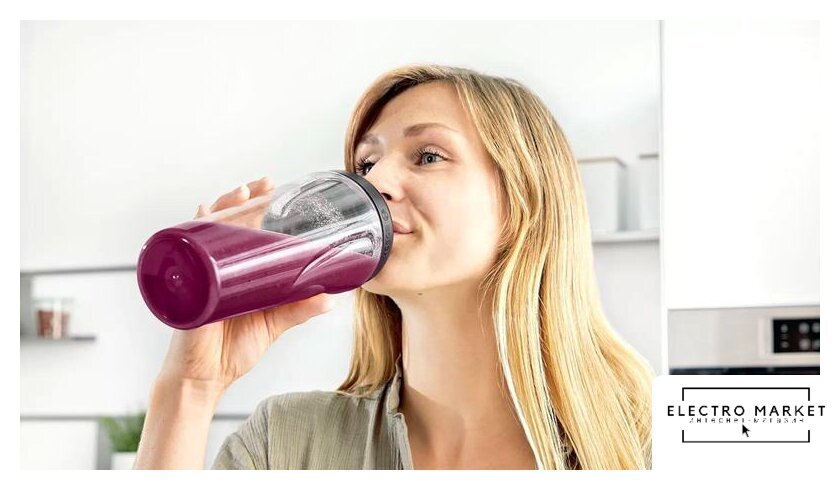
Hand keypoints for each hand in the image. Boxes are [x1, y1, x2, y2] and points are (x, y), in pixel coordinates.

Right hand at [157, 176, 333, 393]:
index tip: (274, 188)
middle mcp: (215, 266)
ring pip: (206, 230)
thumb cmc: (231, 349)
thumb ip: (299, 309)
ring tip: (240, 194)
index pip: (244, 230)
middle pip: (224, 222)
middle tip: (263, 184)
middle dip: (241, 199)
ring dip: (221, 208)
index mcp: (235, 271)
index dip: (257, 207)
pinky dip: (191, 231)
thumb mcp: (272, 323)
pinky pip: (185, 253)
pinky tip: (201, 215)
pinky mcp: (189, 286)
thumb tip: (332, 298)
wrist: (206, 378)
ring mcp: (199, 273)